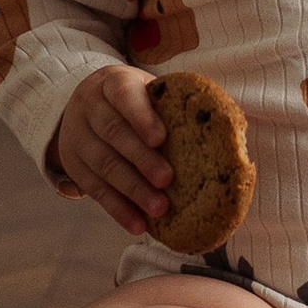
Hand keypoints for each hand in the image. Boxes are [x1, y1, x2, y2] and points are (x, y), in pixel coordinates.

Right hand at [49, 65, 173, 237]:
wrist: (85, 106)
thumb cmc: (135, 100)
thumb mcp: (149, 90)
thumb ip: (177, 104)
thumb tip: (233, 124)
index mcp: (112, 82)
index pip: (124, 94)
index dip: (141, 117)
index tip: (161, 139)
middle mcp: (89, 107)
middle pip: (114, 133)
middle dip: (141, 159)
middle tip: (168, 180)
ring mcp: (77, 137)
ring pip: (104, 165)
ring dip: (133, 190)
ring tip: (159, 208)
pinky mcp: (74, 166)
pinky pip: (95, 191)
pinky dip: (118, 210)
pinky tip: (138, 225)